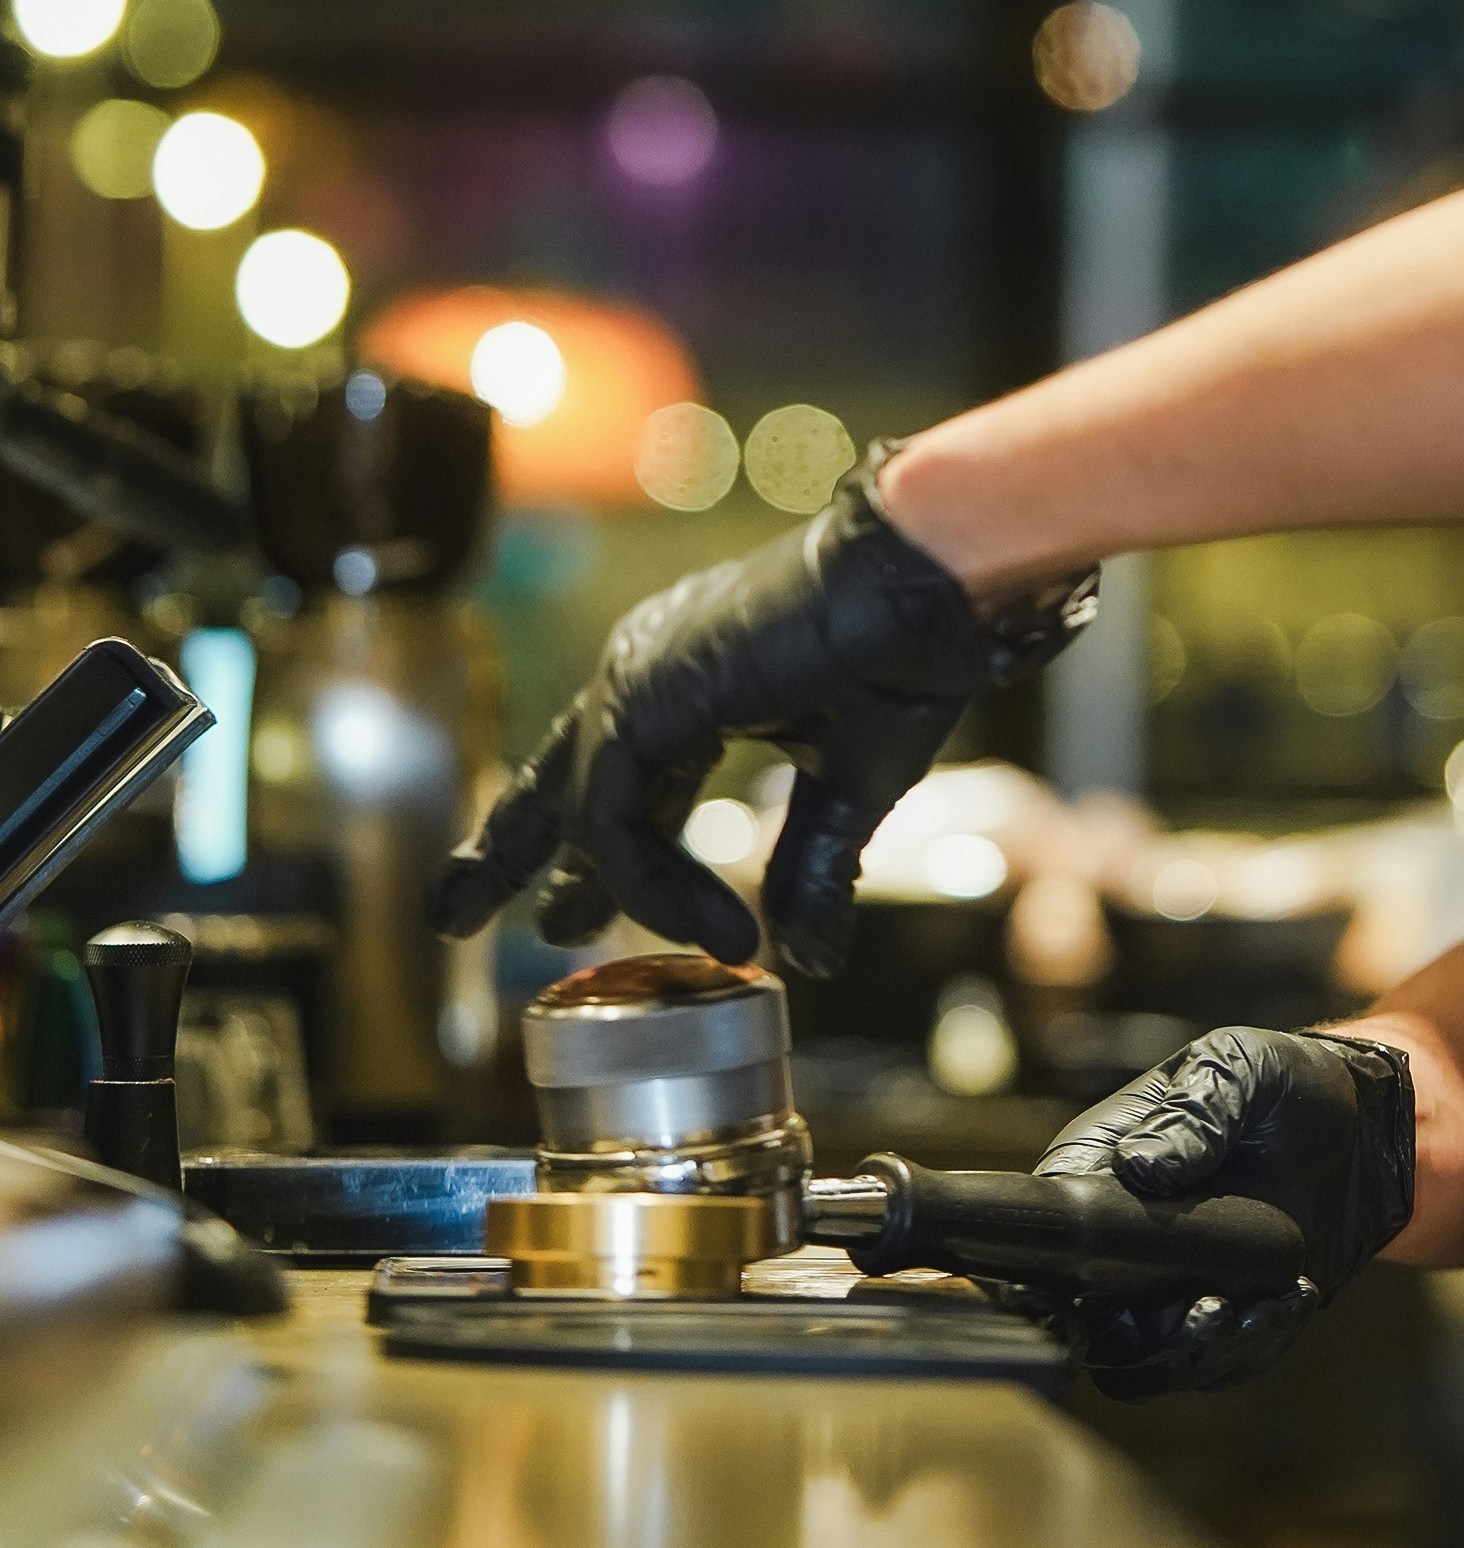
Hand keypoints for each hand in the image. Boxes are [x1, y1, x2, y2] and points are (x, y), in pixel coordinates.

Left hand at [424, 445, 1094, 977]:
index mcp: (695, 674)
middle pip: (558, 776)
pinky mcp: (646, 694)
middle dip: (506, 851)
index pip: (618, 773)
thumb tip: (807, 959)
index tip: (563, 909)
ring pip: (582, 804)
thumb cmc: (904, 658)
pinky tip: (723, 929)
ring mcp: (641, 674)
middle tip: (452, 914)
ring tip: (561, 937)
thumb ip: (813, 865)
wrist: (927, 588)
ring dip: (574, 880)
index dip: (591, 849)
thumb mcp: (850, 784)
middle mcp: (653, 668)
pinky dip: (657, 882)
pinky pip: (618, 816)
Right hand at [1035, 1025, 1414, 1397]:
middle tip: (1206, 1306)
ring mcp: (1170, 1285)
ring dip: (1194, 1349)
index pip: (1051, 1225)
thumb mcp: (1238, 1066)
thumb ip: (1193, 1110)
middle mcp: (1125, 1236)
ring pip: (1145, 1357)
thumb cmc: (1283, 1081)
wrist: (1362, 1131)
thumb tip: (1140, 1167)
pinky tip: (1291, 1301)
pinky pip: (1213, 1364)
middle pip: (1090, 1313)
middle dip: (1137, 1332)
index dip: (1058, 1266)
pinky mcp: (1222, 1318)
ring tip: (1252, 1308)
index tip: (1098, 1286)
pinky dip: (1248, 1349)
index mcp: (1103, 1162)